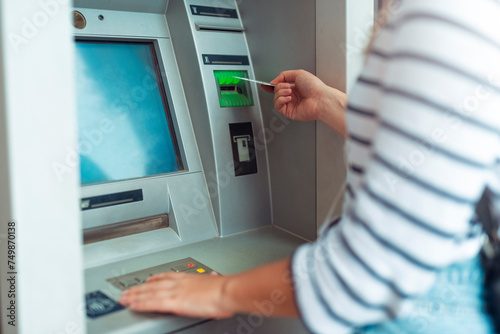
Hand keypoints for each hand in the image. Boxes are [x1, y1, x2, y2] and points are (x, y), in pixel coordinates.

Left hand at [119, 271, 233, 318]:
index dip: (155, 278)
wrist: (228, 291)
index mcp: (190, 278)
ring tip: (124, 298)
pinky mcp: (174, 302)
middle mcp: (180, 283)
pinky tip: (133, 306)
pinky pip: (153, 303)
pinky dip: (141, 304)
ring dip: (135, 295)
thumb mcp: (218, 282)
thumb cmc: (227, 289)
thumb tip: (215, 278)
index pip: (167, 276)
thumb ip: (212, 280)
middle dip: (139, 288)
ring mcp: (175, 292)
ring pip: (149, 293)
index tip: (147, 279)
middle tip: (126, 290)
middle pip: (154, 284)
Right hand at [262, 70, 347, 137]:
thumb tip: (273, 81)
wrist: (320, 99)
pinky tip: (288, 98)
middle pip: (276, 91)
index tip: (265, 84)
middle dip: (279, 87)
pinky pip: (278, 106)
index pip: (280, 87)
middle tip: (287, 86)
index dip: (271, 86)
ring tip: (289, 91)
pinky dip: (280, 100)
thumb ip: (284, 75)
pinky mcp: (289, 112)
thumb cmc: (315, 87)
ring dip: (280, 93)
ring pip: (276, 98)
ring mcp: (290, 105)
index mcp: (295, 87)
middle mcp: (292, 96)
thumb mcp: (298, 73)